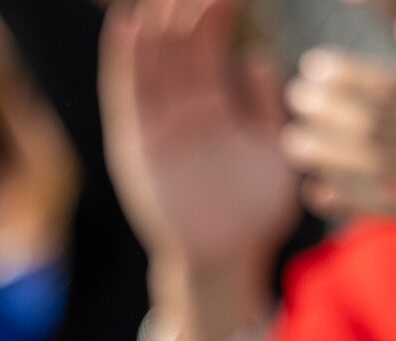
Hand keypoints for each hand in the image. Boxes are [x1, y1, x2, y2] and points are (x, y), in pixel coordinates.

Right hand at [99, 0, 300, 277]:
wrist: (227, 260)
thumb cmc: (254, 210)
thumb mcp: (273, 150)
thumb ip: (264, 108)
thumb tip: (261, 62)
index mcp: (214, 108)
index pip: (208, 48)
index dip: (214, 14)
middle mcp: (181, 112)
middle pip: (175, 48)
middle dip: (178, 9)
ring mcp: (156, 128)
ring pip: (150, 65)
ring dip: (151, 25)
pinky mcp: (136, 149)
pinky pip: (127, 100)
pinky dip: (122, 65)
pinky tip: (124, 30)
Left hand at [282, 0, 395, 220]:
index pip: (386, 87)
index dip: (346, 75)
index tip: (314, 64)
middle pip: (371, 128)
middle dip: (328, 112)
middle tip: (295, 96)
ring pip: (371, 170)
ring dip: (327, 156)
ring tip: (293, 141)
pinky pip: (384, 209)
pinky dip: (348, 201)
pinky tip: (317, 191)